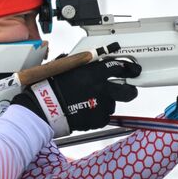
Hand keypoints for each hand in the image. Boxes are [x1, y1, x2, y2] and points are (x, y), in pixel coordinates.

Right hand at [13, 57, 140, 135]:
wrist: (45, 108)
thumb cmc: (51, 86)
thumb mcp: (67, 66)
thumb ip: (83, 63)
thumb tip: (90, 58)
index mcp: (95, 73)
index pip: (120, 67)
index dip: (129, 68)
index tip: (133, 70)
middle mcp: (102, 89)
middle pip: (128, 91)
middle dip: (130, 91)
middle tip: (127, 90)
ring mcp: (101, 106)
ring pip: (112, 105)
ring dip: (105, 103)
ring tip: (89, 103)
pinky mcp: (97, 120)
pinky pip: (103, 117)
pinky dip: (97, 115)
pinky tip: (85, 111)